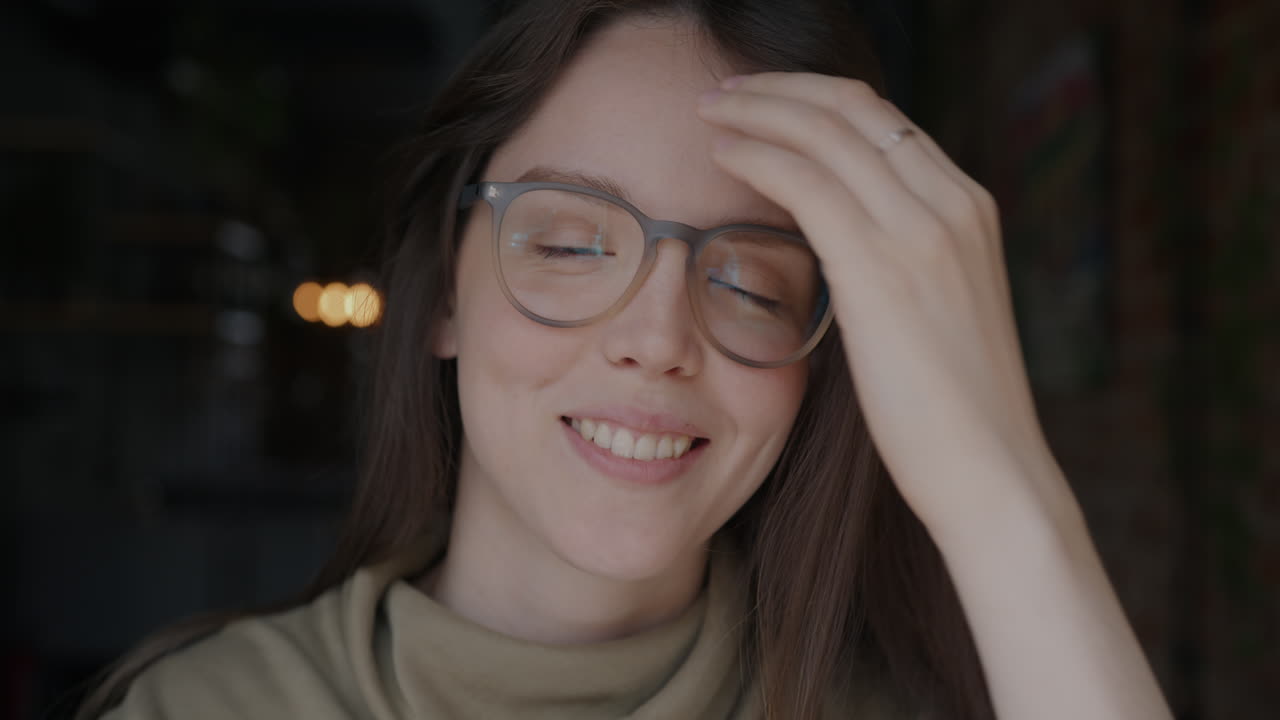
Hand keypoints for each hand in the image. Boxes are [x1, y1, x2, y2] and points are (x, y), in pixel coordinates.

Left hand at [697, 72, 1069, 535]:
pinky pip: (806, 183)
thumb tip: (844, 245)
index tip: (763, 101)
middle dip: (779, 89)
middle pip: (853, 106)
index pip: (883, 120)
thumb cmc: (952, 414)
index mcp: (968, 209)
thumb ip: (900, 264)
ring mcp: (924, 229)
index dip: (816, 99)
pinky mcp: (883, 267)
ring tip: (708, 110)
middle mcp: (953, 203)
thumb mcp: (938, 314)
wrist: (990, 474)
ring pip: (825, 132)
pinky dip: (758, 156)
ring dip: (757, 110)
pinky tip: (722, 156)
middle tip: (720, 92)